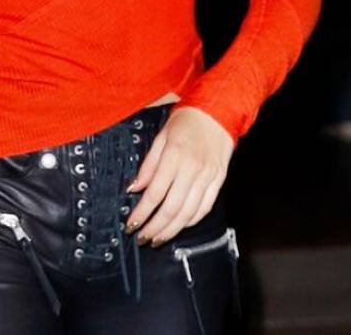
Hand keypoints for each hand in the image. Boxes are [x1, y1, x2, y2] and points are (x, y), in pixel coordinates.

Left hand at [123, 106, 234, 246]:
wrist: (217, 112)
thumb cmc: (186, 121)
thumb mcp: (161, 136)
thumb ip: (148, 164)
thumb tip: (134, 189)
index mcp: (175, 156)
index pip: (155, 193)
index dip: (142, 213)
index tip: (131, 225)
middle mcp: (193, 169)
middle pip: (171, 208)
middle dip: (154, 227)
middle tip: (142, 238)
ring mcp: (208, 177)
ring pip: (188, 213)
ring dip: (171, 230)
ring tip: (157, 238)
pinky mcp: (219, 181)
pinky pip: (205, 208)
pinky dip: (191, 221)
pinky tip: (179, 226)